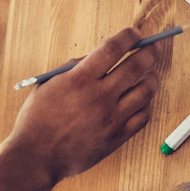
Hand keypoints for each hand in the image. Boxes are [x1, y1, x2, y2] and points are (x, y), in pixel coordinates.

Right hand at [5, 27, 163, 181]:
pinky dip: (146, 103)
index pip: (113, 49)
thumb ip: (75, 66)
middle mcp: (98, 97)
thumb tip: (101, 54)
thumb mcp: (49, 84)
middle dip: (149, 51)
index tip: (135, 33)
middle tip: (153, 47)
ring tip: (150, 73)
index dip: (128, 37)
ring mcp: (111, 118)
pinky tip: (142, 99)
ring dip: (152, 77)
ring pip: (146, 90)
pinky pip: (143, 115)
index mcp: (79, 80)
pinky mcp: (117, 137)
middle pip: (136, 66)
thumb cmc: (38, 119)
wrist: (36, 157)